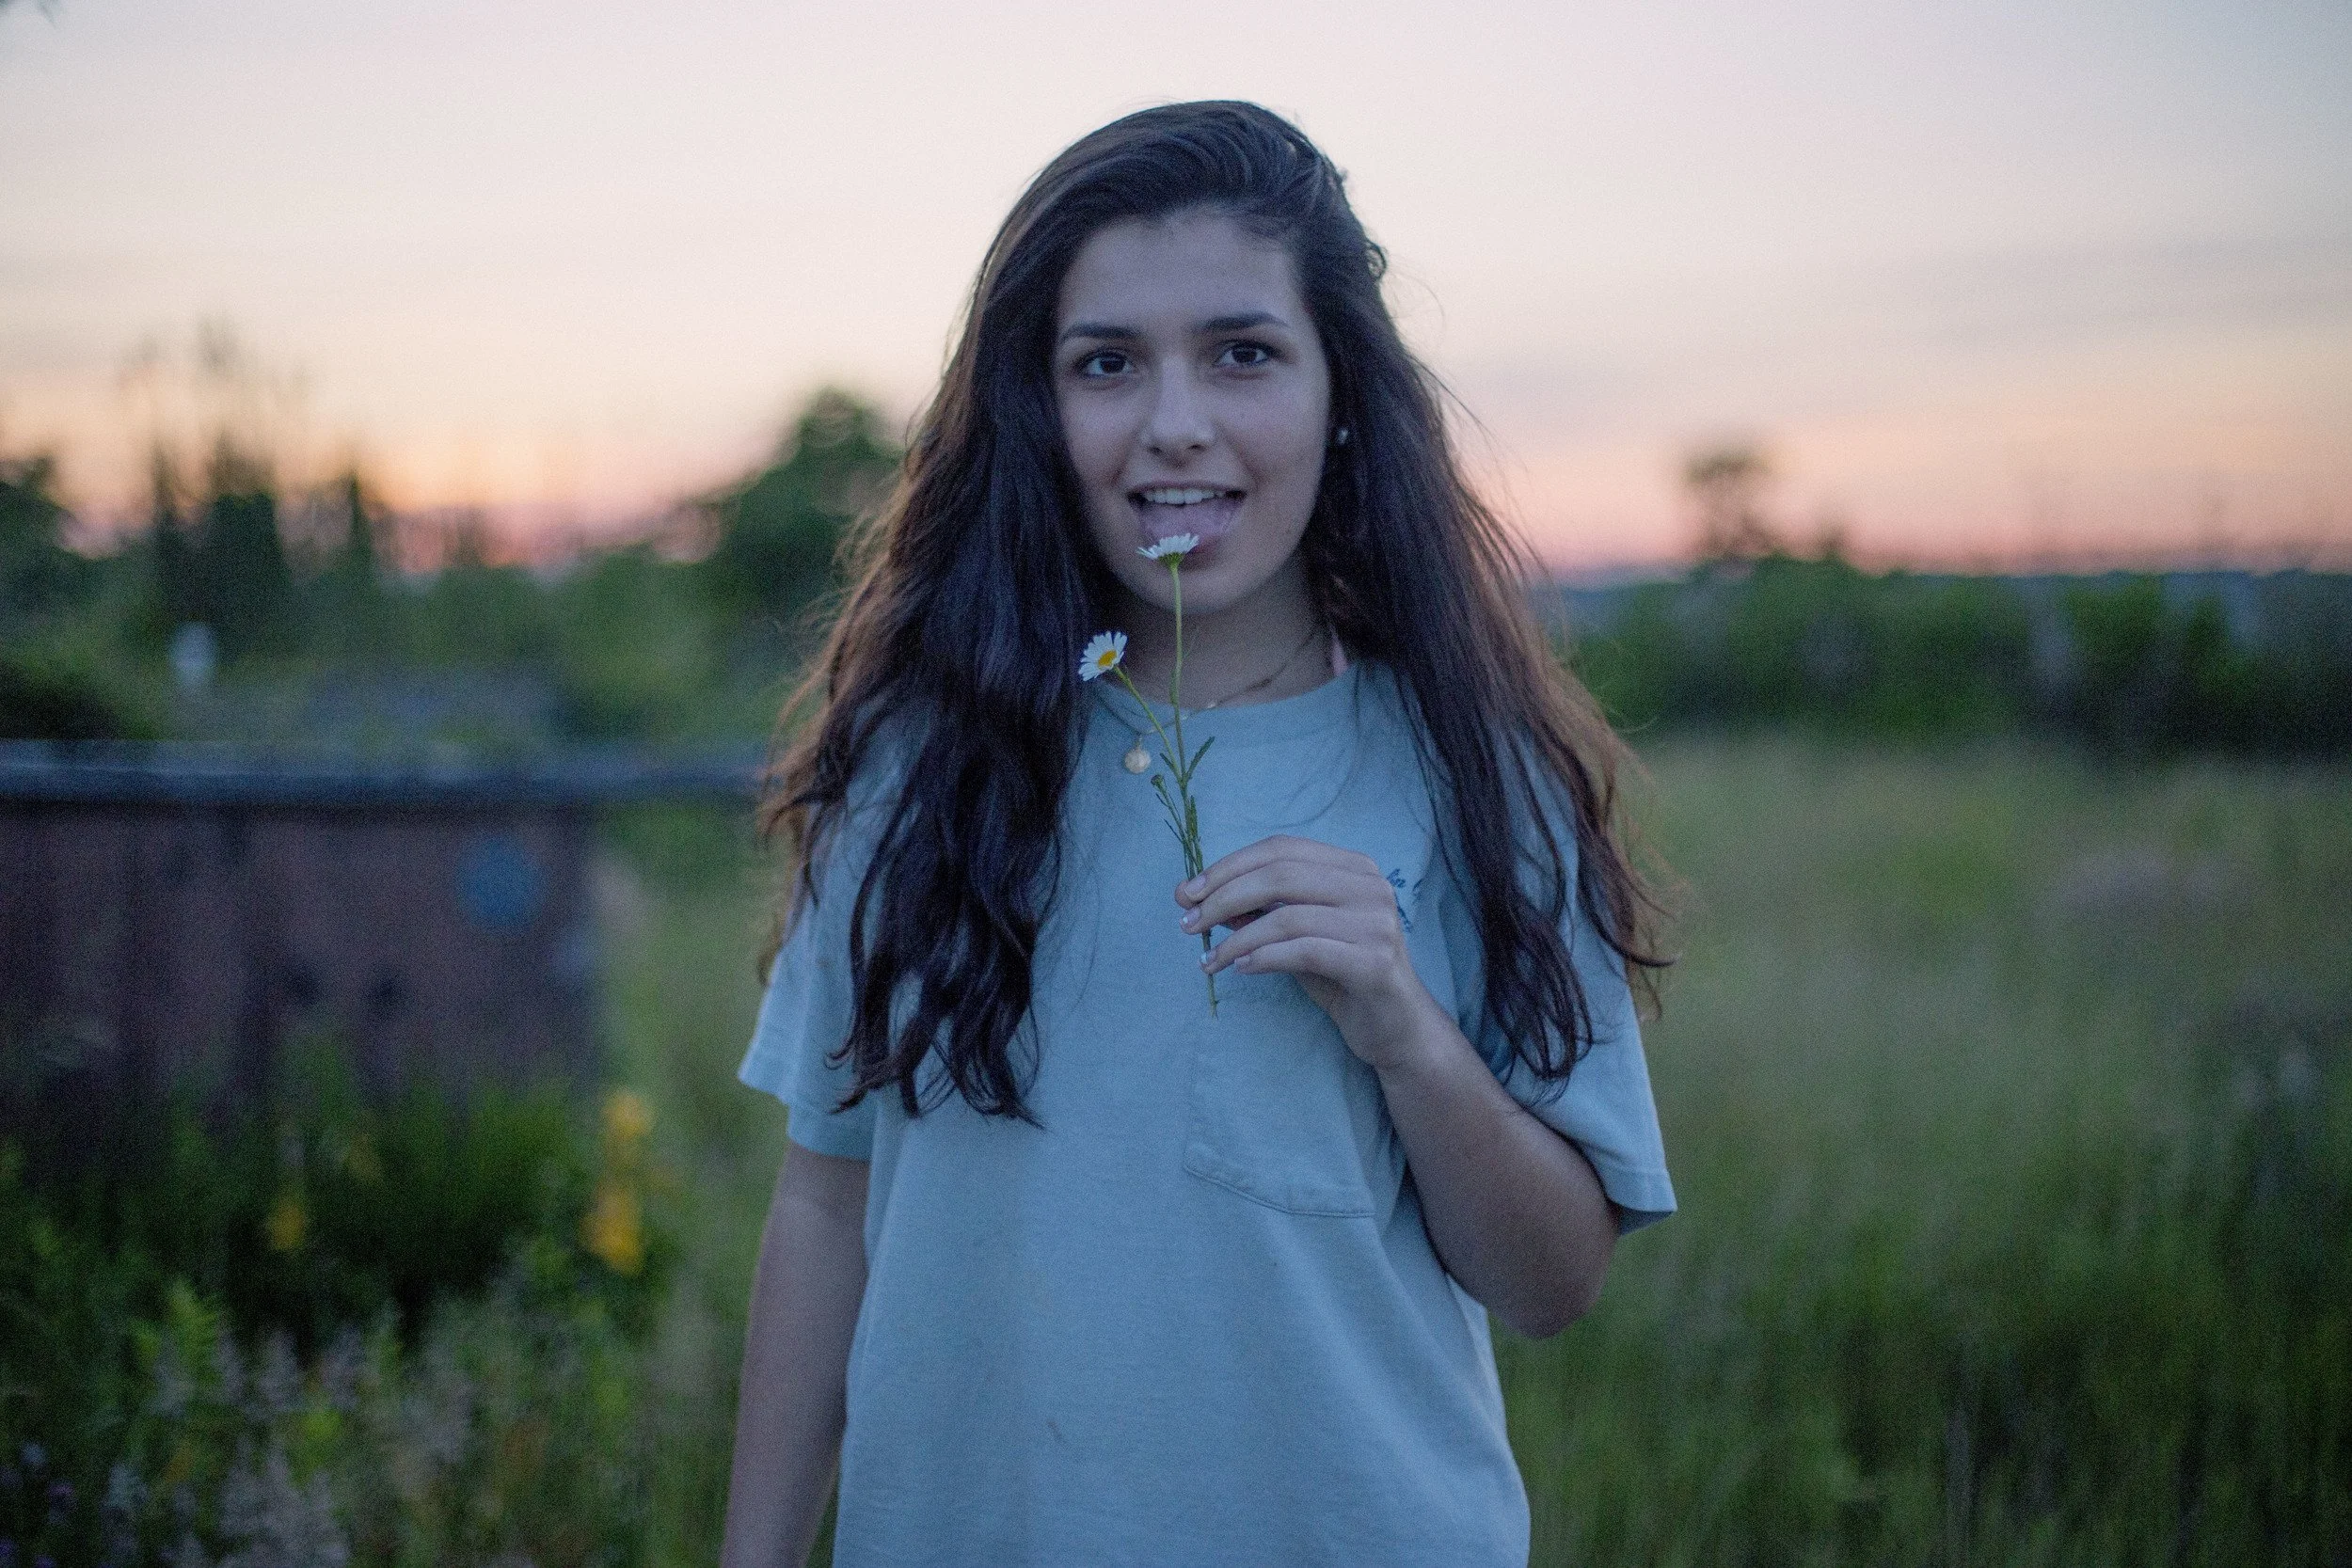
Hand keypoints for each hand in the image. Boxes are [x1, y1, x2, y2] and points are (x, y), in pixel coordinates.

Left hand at [1176, 835, 1444, 1071]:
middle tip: (1188, 924)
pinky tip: (1241, 970)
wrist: (1396, 1028)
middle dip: (1223, 897)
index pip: (1281, 849)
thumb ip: (1259, 912)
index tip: (1186, 894)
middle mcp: (1370, 886)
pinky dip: (1264, 958)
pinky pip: (1304, 951)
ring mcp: (1376, 923)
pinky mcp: (1374, 962)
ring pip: (1288, 916)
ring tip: (1210, 960)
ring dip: (1237, 939)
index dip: (1228, 867)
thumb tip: (1200, 897)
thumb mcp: (1295, 936)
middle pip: (1281, 875)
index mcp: (1354, 868)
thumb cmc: (1341, 976)